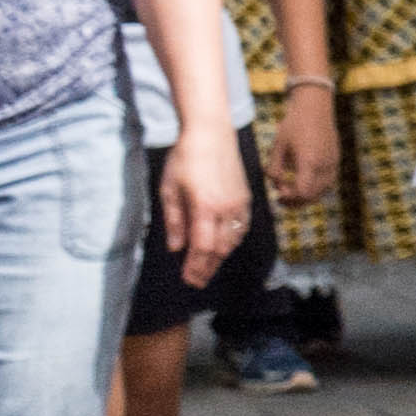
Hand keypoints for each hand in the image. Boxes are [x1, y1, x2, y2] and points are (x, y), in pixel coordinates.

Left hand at [158, 135, 246, 283]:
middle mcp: (227, 210)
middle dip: (208, 267)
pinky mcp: (246, 198)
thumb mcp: (169, 189)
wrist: (212, 133)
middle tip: (197, 281)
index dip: (196, 266)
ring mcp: (240, 204)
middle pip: (220, 248)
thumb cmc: (185, 158)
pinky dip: (233, 241)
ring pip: (234, 240)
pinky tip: (224, 245)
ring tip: (208, 266)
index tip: (188, 280)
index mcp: (206, 208)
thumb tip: (176, 248)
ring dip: (221, 256)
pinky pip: (242, 227)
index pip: (203, 247)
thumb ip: (174, 221)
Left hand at [265, 87, 334, 208]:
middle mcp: (325, 165)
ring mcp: (333, 163)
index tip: (278, 195)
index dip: (290, 198)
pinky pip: (327, 182)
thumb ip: (274, 169)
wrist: (315, 108)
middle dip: (296, 201)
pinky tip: (303, 183)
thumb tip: (276, 186)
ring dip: (306, 196)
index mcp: (309, 162)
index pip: (303, 193)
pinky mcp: (335, 161)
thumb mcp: (277, 147)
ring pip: (322, 191)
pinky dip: (315, 188)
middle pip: (313, 196)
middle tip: (281, 199)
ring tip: (291, 194)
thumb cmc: (293, 126)